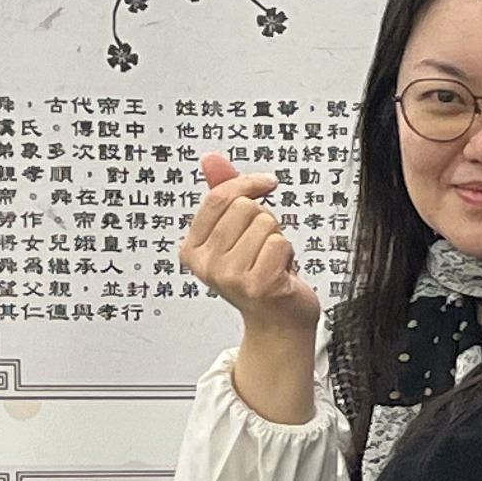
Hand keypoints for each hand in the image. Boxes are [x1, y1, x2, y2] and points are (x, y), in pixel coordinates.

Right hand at [179, 150, 316, 322]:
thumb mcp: (235, 233)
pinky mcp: (258, 286)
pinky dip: (289, 255)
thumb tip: (211, 158)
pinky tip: (281, 273)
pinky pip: (281, 243)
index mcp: (192, 249)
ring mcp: (230, 277)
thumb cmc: (258, 275)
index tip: (267, 184)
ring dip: (278, 239)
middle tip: (263, 247)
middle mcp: (206, 265)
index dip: (248, 184)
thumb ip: (222, 195)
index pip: (219, 196)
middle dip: (265, 220)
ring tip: (271, 262)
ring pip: (267, 223)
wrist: (278, 322)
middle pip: (245, 207)